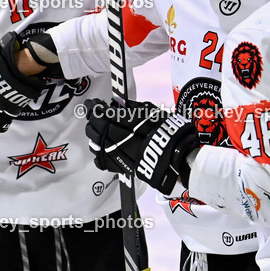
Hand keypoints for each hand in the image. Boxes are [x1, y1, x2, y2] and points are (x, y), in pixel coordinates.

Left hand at [84, 98, 199, 193]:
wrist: (179, 157)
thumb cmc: (168, 131)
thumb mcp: (153, 113)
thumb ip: (133, 108)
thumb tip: (116, 103)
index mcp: (133, 124)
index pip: (108, 114)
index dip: (97, 109)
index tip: (92, 104)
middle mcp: (126, 140)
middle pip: (101, 128)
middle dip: (93, 120)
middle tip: (91, 113)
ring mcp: (123, 155)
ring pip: (100, 144)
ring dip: (93, 134)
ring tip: (92, 127)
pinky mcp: (124, 167)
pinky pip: (105, 161)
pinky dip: (98, 154)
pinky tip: (98, 147)